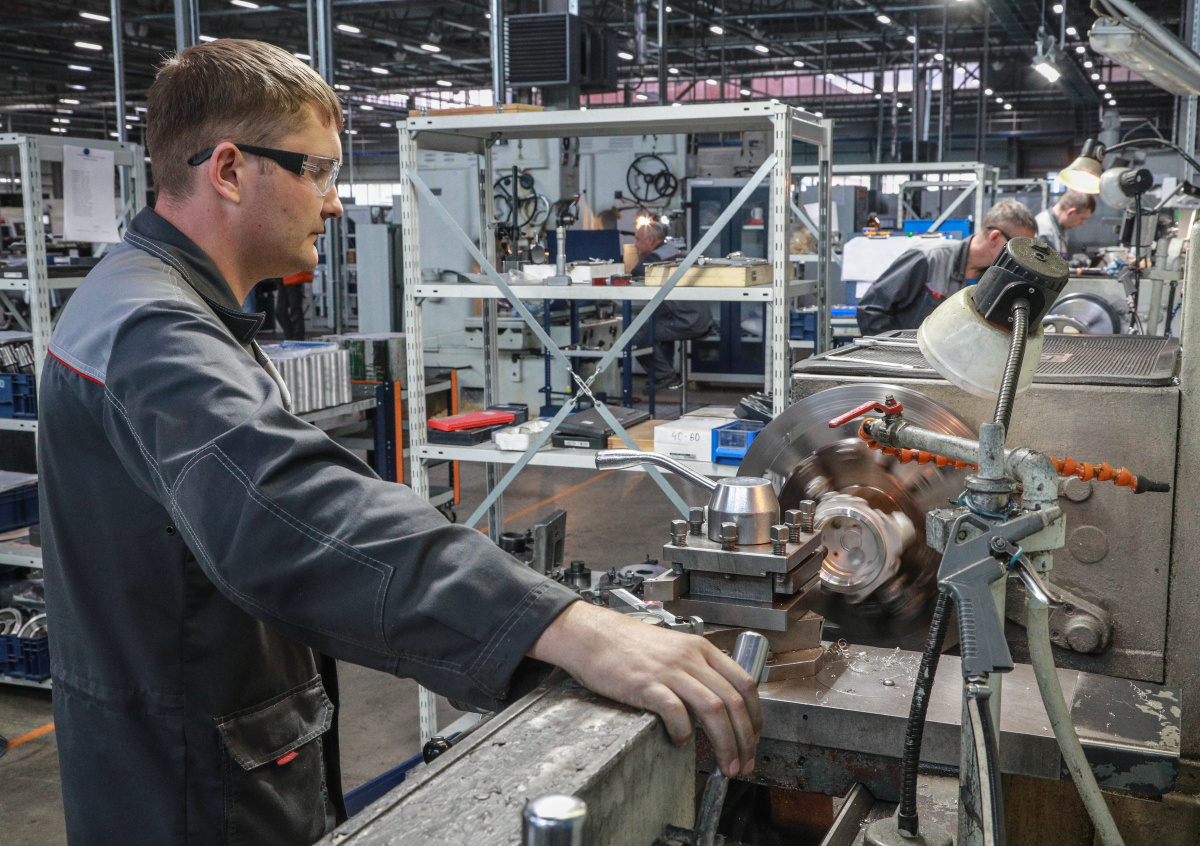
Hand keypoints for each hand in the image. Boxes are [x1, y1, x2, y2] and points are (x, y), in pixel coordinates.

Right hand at [529, 601, 761, 777]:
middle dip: (744, 740)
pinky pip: (676, 712)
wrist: (592, 634)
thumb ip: (695, 670)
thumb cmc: (627, 645)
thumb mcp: (672, 648)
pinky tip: (681, 743)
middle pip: (733, 702)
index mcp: (700, 649)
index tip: (752, 740)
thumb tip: (715, 704)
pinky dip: (684, 733)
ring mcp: (669, 670)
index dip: (755, 717)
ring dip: (725, 743)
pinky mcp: (646, 685)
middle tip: (743, 763)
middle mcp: (690, 658)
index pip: (744, 683)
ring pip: (713, 710)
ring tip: (724, 765)